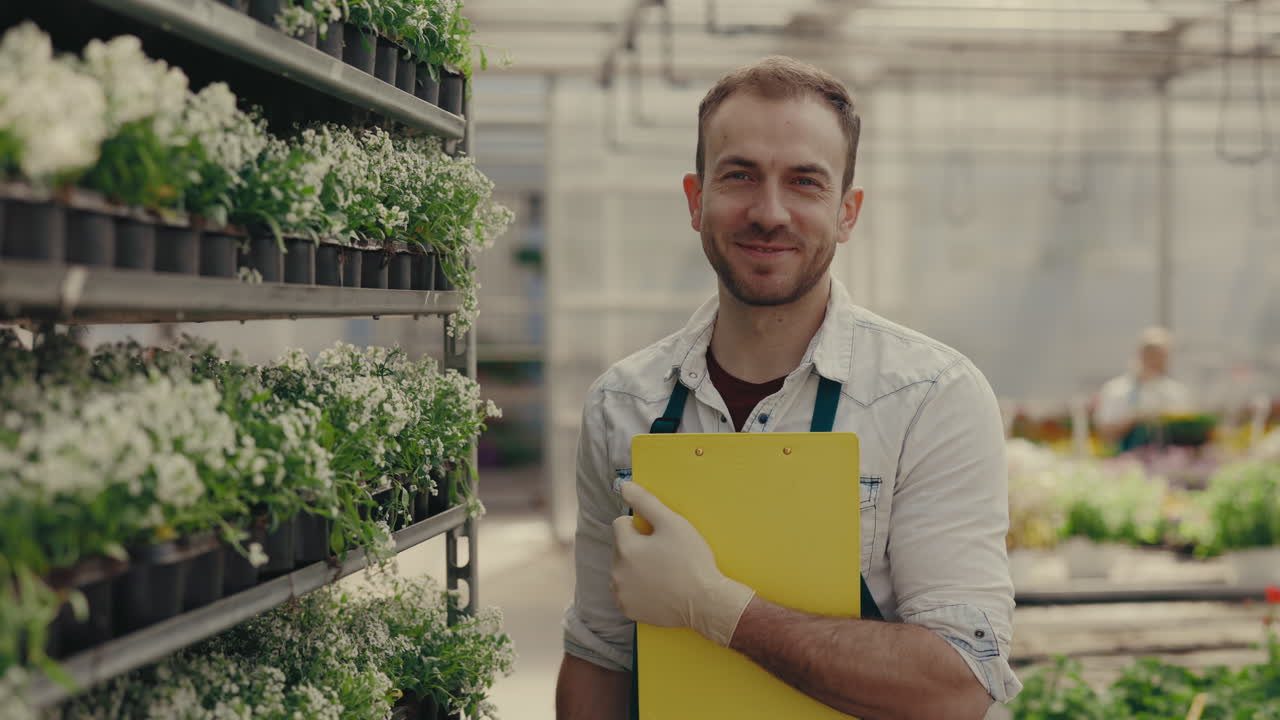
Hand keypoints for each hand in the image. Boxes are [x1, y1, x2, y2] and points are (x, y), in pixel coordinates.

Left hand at [611, 482, 754, 647]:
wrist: (706, 603)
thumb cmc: (692, 561)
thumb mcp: (672, 523)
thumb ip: (645, 502)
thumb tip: (623, 486)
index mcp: (625, 547)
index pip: (621, 524)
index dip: (642, 526)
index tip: (660, 537)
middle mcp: (616, 572)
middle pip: (621, 548)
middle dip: (637, 547)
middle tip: (664, 555)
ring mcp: (621, 593)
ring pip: (622, 570)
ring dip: (635, 568)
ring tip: (663, 572)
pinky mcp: (628, 610)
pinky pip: (627, 591)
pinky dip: (637, 588)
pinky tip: (659, 588)